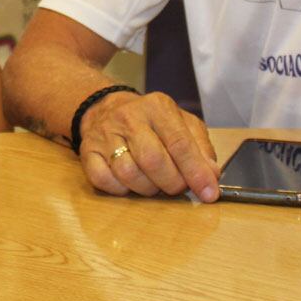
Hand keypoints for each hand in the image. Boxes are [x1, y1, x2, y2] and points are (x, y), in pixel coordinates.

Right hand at [78, 90, 221, 202]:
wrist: (107, 109)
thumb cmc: (152, 123)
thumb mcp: (182, 124)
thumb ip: (201, 148)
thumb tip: (212, 175)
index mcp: (158, 107)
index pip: (180, 143)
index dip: (196, 172)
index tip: (209, 193)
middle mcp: (129, 117)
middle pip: (153, 160)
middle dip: (171, 183)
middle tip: (177, 187)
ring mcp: (105, 134)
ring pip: (128, 173)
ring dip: (147, 188)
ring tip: (154, 183)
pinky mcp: (87, 151)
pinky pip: (104, 180)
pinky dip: (121, 189)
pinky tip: (130, 183)